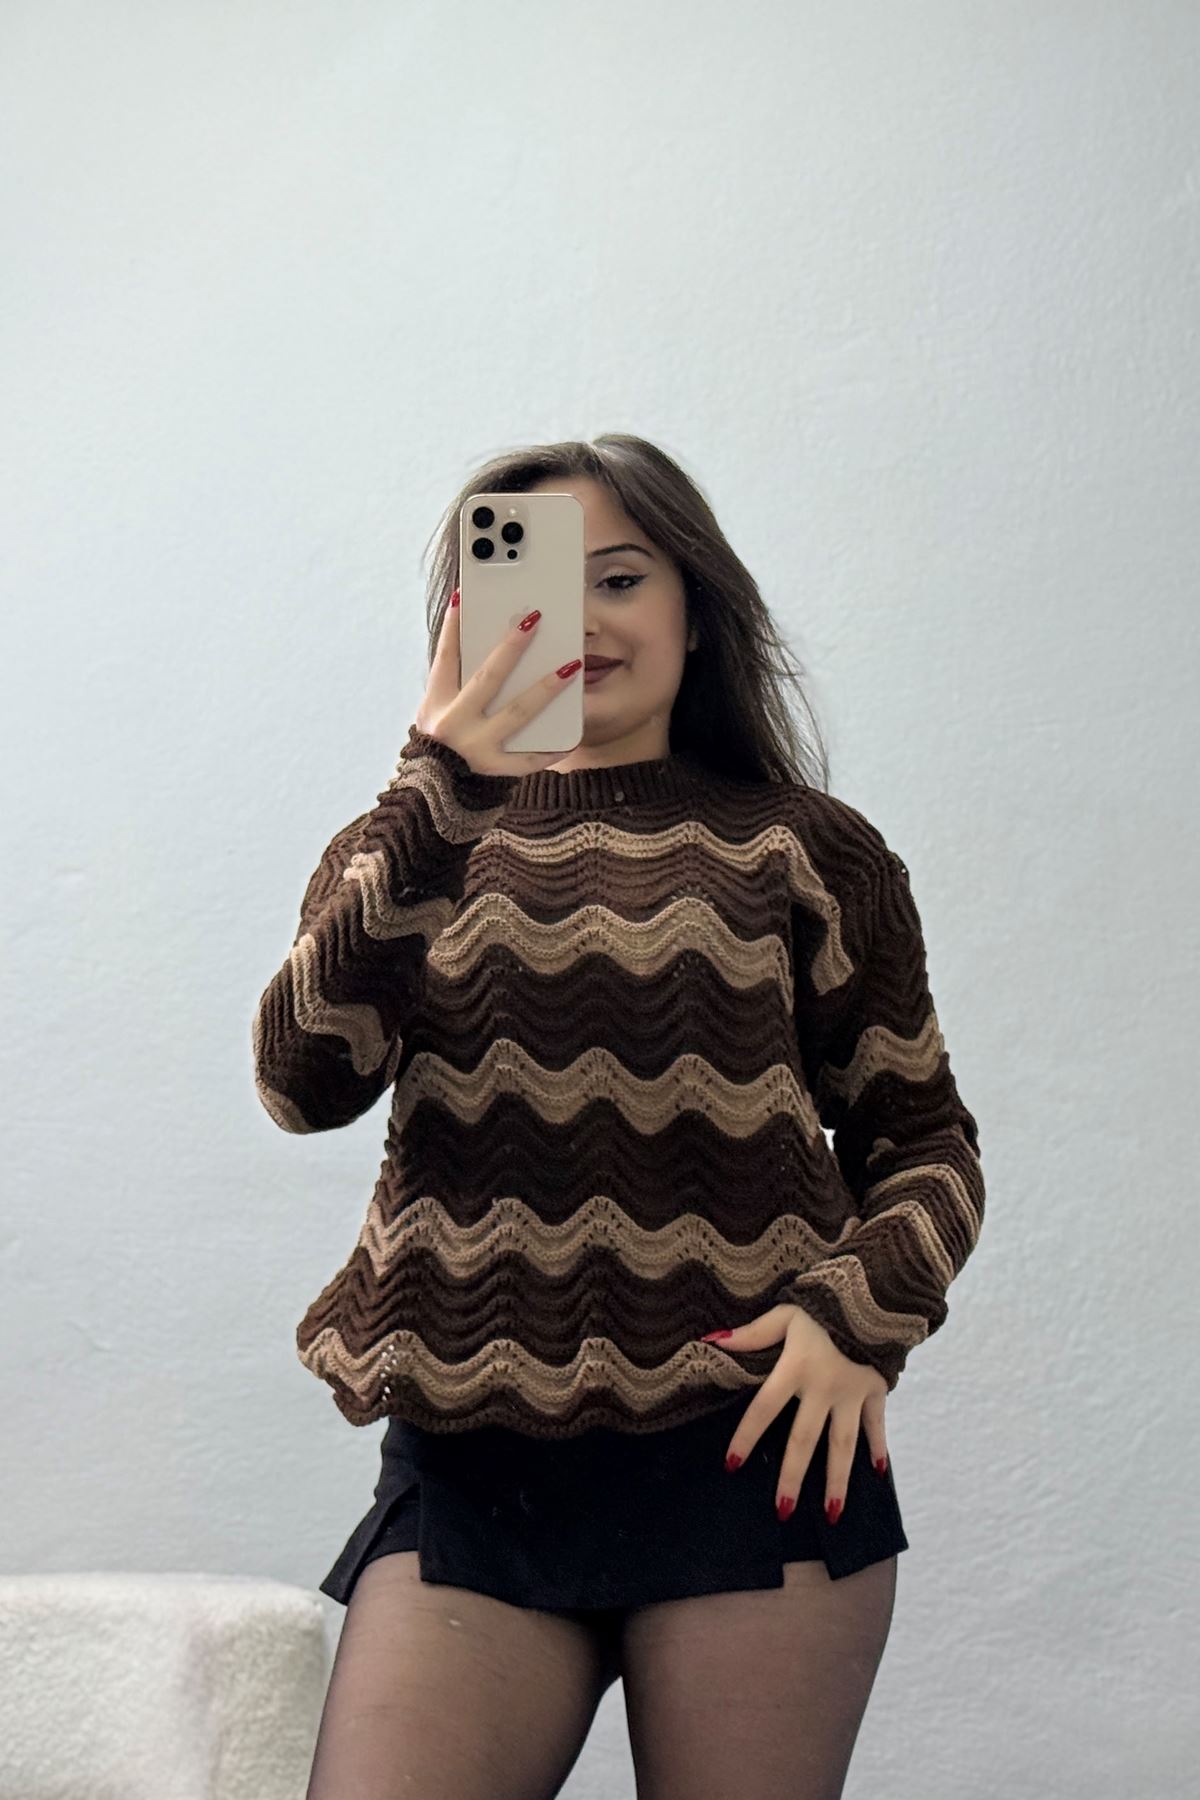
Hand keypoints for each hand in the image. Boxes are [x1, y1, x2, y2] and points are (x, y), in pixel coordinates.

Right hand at [414, 588, 582, 776]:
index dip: (453, 628)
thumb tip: (485, 645)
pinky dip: (552, 748)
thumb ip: (456, 682)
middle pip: (487, 679)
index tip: (464, 597)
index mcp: (436, 703)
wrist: (433, 794)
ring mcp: (477, 747)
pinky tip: (573, 735)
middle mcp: (454, 723)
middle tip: (533, 619)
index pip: (445, 658)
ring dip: (546, 687)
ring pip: (517, 713)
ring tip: (572, 665)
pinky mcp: (496, 770)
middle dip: (511, 648)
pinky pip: (530, 758)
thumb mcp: (434, 711)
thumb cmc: (441, 744)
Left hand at [701, 1304, 889, 1524]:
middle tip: (782, 1511)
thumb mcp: (786, 1314)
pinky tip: (878, 1473)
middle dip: (792, 1477)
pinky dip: (879, 1447)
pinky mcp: (876, 1390)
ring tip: (831, 1514)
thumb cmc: (824, 1301)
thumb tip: (712, 1340)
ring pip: (843, 1444)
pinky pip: (877, 1424)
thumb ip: (753, 1333)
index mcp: (796, 1368)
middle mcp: (824, 1387)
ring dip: (837, 1480)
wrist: (875, 1290)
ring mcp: (852, 1393)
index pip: (764, 1408)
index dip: (746, 1436)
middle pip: (804, 1439)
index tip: (732, 1465)